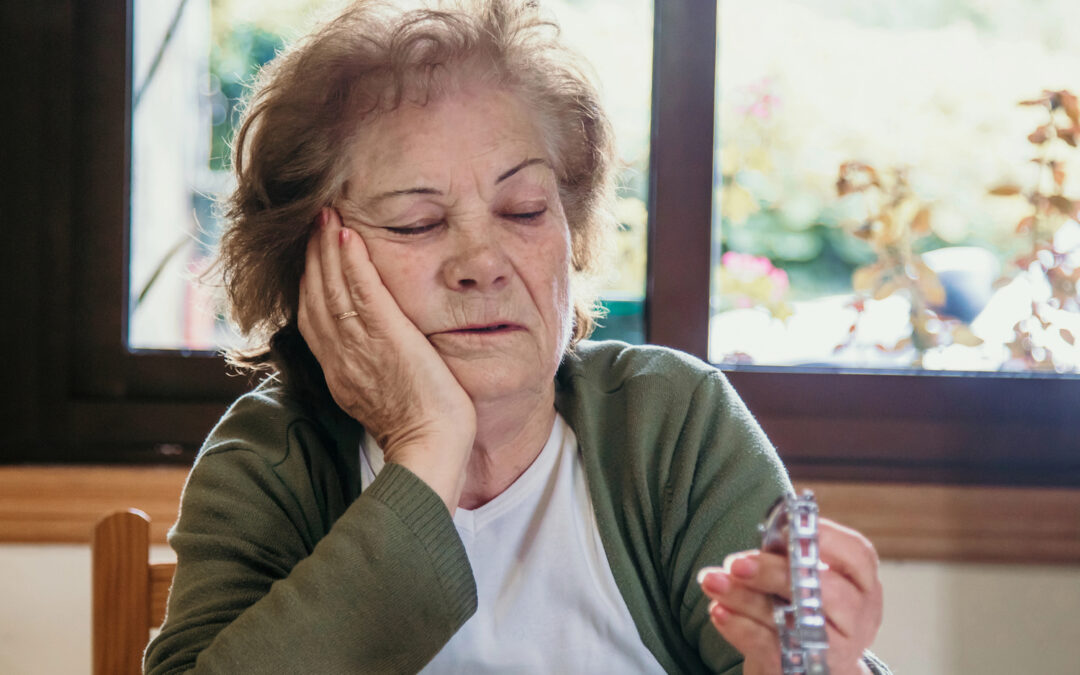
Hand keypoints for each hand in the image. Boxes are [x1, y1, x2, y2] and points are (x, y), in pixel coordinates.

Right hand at [298, 208, 475, 510]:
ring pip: (332, 287)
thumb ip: (369, 369)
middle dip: (312, 255)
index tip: (312, 253)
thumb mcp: (381, 396)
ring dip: (327, 247)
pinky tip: (347, 234)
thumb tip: (372, 353)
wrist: (431, 449)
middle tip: (312, 220)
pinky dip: (351, 260)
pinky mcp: (387, 337)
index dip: (310, 280)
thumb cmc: (419, 428)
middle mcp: (339, 356)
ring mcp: (360, 346)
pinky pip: (361, 290)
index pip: (313, 316)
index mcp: (338, 371)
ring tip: (326, 215)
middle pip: (314, 295)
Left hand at [698, 518, 882, 674]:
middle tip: (736, 563)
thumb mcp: (805, 577)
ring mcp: (835, 647)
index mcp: (862, 583)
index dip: (825, 539)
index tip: (784, 530)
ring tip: (713, 581)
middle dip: (775, 572)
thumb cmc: (804, 605)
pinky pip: (771, 648)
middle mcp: (857, 617)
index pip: (859, 556)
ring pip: (794, 619)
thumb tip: (766, 536)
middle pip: (825, 590)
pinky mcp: (804, 668)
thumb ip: (789, 556)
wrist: (807, 663)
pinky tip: (718, 611)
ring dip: (746, 598)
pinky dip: (741, 628)